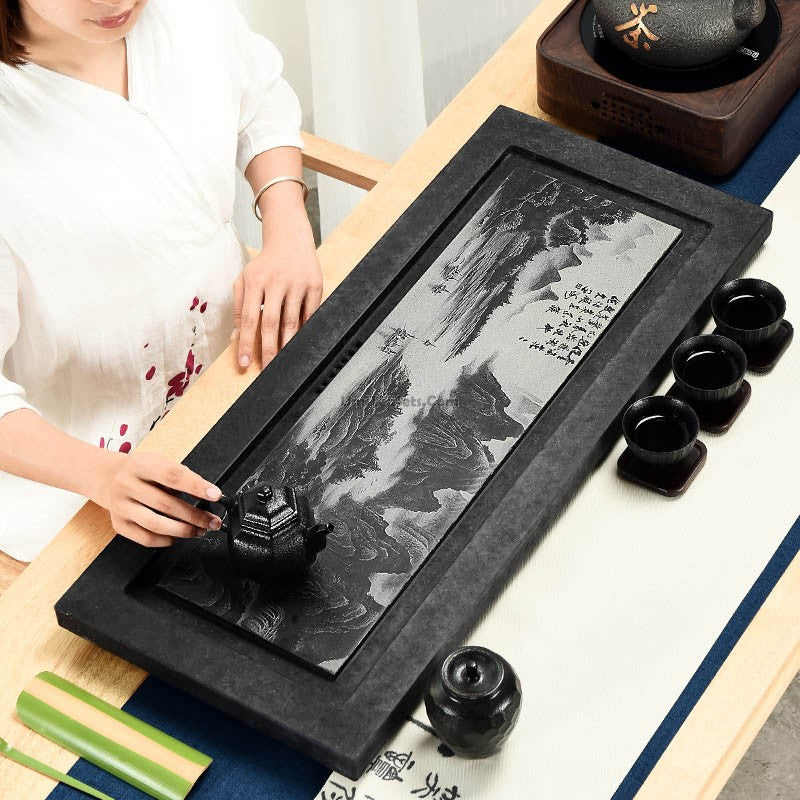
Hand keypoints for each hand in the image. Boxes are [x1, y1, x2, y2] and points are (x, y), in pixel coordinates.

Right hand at [91, 450, 224, 547]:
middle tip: (213, 521)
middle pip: (166, 504)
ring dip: (183, 531)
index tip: (215, 495)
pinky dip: (165, 540)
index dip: (196, 486)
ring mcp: (120, 506)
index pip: (173, 476)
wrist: (109, 477)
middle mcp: (127, 485)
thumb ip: (182, 476)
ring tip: (199, 530)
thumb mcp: (160, 462)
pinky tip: (177, 536)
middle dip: (195, 516)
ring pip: (155, 524)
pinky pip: (145, 538)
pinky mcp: (119, 524)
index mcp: (141, 464)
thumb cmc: (143, 471)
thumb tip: (207, 494)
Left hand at [232, 213, 322, 369]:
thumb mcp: (245, 279)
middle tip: (267, 369)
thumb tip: (235, 337)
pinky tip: (301, 344)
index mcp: (254, 281)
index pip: (248, 319)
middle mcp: (276, 282)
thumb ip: (239, 305)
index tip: (245, 364)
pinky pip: (310, 314)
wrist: (290, 238)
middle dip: (268, 349)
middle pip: (271, 323)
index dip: (246, 343)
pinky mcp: (315, 285)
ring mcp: (297, 283)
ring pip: (292, 321)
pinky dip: (305, 330)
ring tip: (284, 361)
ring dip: (287, 344)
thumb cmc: (264, 265)